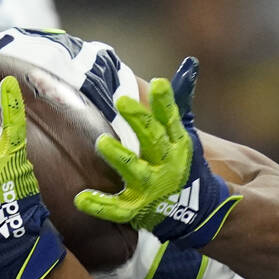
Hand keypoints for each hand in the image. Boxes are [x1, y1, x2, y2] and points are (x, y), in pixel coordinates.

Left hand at [75, 58, 238, 248]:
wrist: (197, 213)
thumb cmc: (181, 168)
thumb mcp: (183, 136)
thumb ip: (176, 104)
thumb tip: (188, 65)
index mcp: (178, 146)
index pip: (172, 120)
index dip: (165, 103)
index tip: (158, 83)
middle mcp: (167, 166)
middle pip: (154, 141)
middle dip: (140, 121)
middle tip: (123, 101)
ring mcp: (152, 189)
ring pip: (136, 171)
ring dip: (120, 157)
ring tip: (102, 142)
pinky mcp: (138, 210)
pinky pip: (117, 209)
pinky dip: (100, 205)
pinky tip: (81, 199)